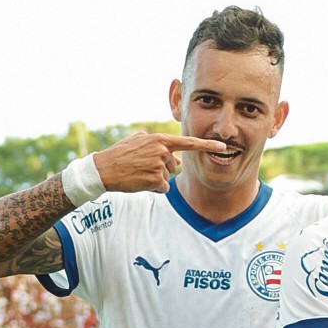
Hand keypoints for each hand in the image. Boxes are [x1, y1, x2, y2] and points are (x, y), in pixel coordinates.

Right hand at [92, 131, 230, 194]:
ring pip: (167, 177)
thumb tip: (178, 159)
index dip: (207, 145)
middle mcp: (162, 151)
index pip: (188, 143)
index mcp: (159, 139)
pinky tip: (140, 182)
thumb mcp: (139, 141)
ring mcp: (159, 166)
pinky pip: (162, 188)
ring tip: (138, 173)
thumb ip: (159, 145)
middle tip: (142, 166)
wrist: (104, 169)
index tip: (223, 147)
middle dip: (161, 168)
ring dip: (155, 178)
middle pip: (173, 165)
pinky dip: (153, 188)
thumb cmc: (121, 154)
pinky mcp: (155, 181)